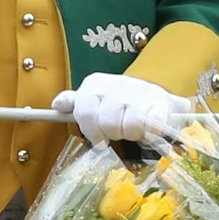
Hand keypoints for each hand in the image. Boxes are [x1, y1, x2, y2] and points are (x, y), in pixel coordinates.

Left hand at [51, 73, 189, 144]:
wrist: (160, 102)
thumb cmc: (122, 105)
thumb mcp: (95, 100)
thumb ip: (75, 103)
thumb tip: (57, 105)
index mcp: (96, 83)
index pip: (83, 111)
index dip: (91, 130)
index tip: (99, 136)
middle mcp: (117, 84)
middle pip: (106, 124)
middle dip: (112, 134)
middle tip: (119, 131)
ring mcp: (140, 93)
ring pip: (128, 128)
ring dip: (131, 134)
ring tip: (134, 129)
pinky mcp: (161, 103)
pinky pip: (150, 127)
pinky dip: (150, 133)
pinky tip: (150, 130)